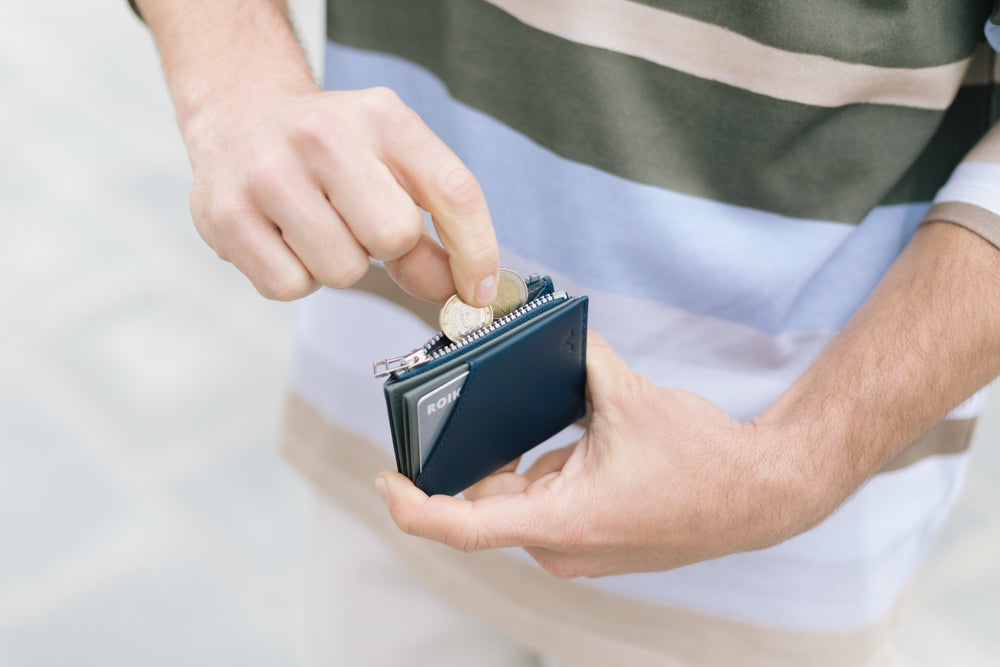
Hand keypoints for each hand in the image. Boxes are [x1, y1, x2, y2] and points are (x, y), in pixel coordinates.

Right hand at [185, 82, 498, 304]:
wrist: (240, 111)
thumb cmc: (329, 148)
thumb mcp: (390, 162)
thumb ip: (430, 228)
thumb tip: (457, 291)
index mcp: (381, 117)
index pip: (453, 190)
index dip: (476, 251)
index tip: (478, 291)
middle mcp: (323, 136)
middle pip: (395, 237)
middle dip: (387, 249)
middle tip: (359, 224)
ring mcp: (269, 174)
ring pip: (342, 271)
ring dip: (339, 264)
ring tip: (317, 224)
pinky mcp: (226, 215)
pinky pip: (290, 287)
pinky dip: (296, 277)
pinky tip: (284, 237)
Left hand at [376, 334, 823, 577]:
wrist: (761, 494)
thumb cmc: (704, 462)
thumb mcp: (631, 398)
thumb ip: (578, 359)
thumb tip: (543, 329)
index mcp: (564, 521)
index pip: (464, 526)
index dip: (414, 506)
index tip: (386, 480)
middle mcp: (563, 546)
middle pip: (487, 502)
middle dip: (470, 456)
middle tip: (456, 408)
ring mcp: (577, 549)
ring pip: (516, 502)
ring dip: (512, 462)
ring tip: (521, 415)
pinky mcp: (591, 540)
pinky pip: (543, 505)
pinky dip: (538, 473)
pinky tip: (561, 438)